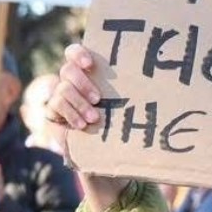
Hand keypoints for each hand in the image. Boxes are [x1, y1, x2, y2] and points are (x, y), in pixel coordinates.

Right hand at [46, 43, 131, 211]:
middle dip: (82, 82)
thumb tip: (157, 78)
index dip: (79, 53)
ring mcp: (60, 98)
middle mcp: (71, 83)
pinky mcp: (53, 114)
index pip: (74, 53)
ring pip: (61, 88)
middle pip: (67, 69)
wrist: (109, 159)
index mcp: (88, 75)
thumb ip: (128, 93)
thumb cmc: (122, 129)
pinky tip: (81, 125)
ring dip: (78, 102)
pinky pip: (54, 105)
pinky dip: (70, 114)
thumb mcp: (125, 110)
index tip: (91, 64)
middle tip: (98, 98)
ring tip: (94, 118)